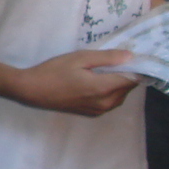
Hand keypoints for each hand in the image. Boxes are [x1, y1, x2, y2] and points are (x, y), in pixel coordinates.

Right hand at [11, 50, 138, 115]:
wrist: (33, 90)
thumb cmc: (55, 71)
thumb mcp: (80, 58)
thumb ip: (107, 57)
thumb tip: (131, 56)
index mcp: (104, 88)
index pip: (133, 79)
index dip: (135, 66)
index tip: (129, 55)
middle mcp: (106, 103)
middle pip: (128, 88)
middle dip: (127, 74)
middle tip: (114, 60)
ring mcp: (99, 110)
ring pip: (121, 95)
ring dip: (119, 83)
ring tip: (105, 69)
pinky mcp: (93, 113)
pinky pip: (112, 101)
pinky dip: (111, 91)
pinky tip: (98, 81)